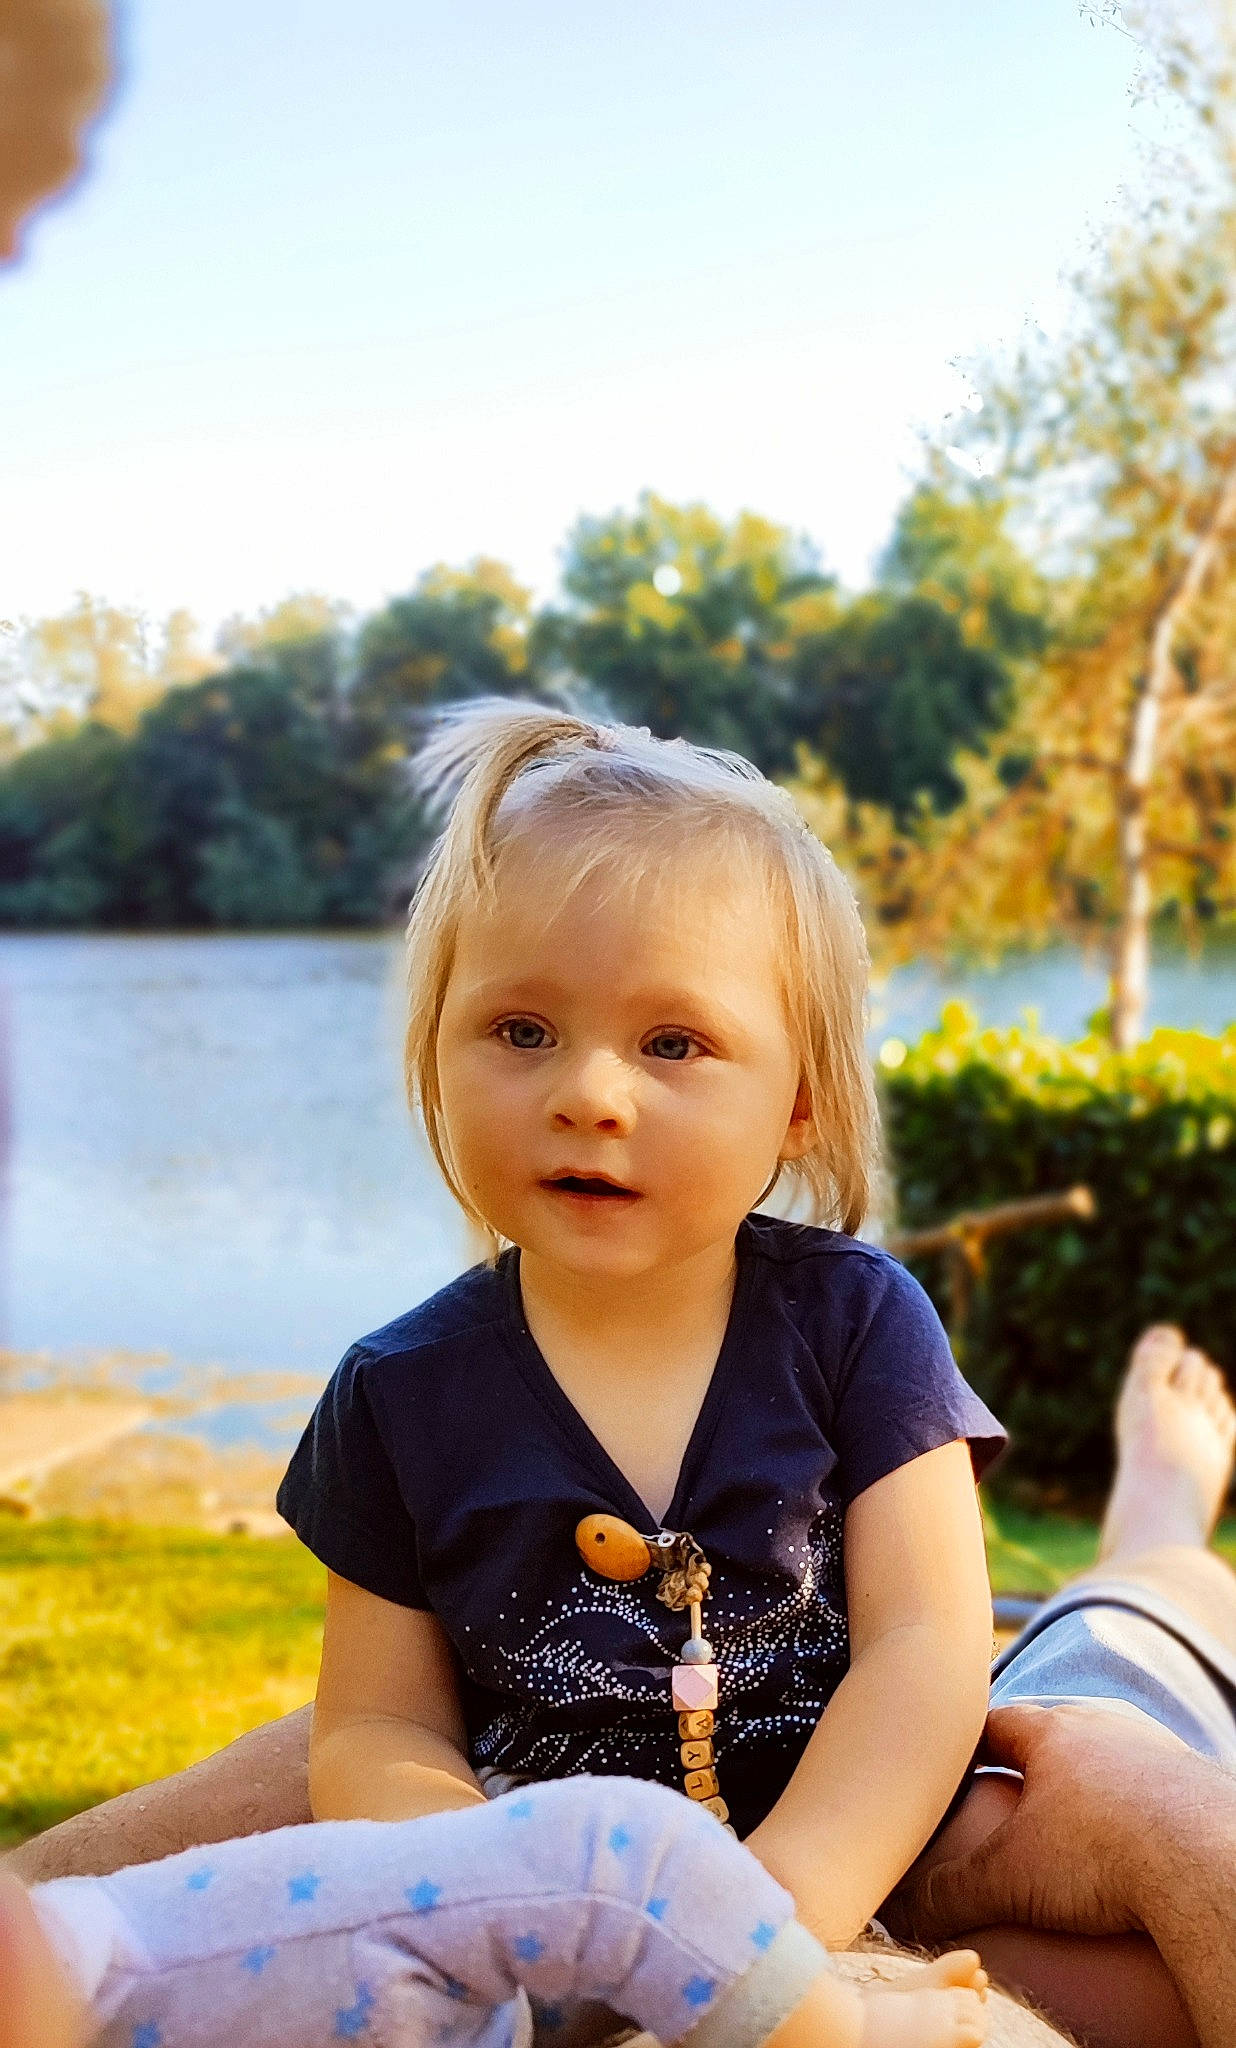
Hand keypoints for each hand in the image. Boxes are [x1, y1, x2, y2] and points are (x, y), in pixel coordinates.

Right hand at [903, 1701, 1196, 1942]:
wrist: (1205, 1862)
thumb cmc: (1101, 1853)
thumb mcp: (1009, 1877)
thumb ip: (949, 1889)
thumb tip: (900, 1910)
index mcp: (1052, 1731)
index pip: (994, 1722)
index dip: (967, 1745)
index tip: (950, 1765)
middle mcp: (1104, 1727)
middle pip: (1053, 1734)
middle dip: (1029, 1765)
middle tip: (1005, 1798)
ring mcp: (1155, 1752)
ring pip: (1106, 1757)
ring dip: (1086, 1785)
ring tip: (1069, 1825)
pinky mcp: (1194, 1785)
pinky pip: (1151, 1787)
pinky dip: (1132, 1810)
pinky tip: (1127, 1844)